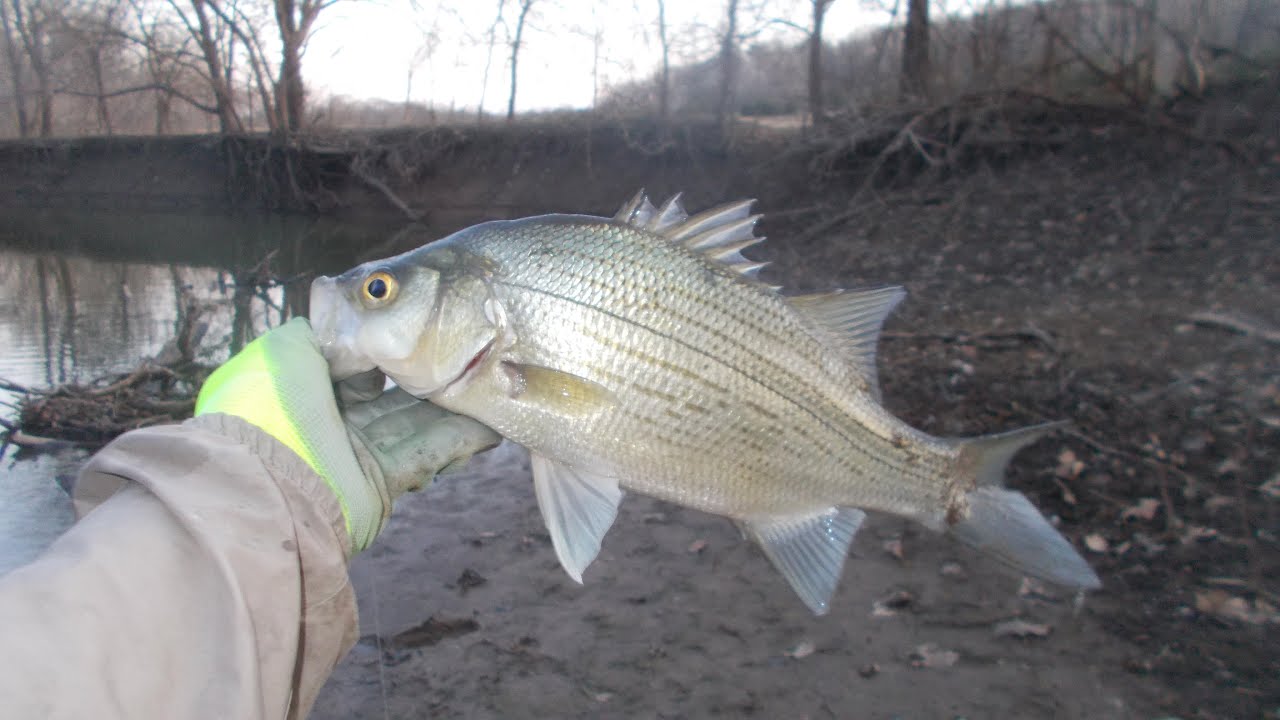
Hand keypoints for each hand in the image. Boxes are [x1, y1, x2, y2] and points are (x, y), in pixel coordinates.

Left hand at [195, 318, 500, 550]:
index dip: (393, 349)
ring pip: (416, 423)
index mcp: (305, 388)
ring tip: (493, 387)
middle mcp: (331, 421)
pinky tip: (489, 425)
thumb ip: (322, 332)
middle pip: (393, 396)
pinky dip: (459, 441)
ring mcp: (355, 455)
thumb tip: (355, 329)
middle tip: (473, 356)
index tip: (429, 330)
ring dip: (454, 408)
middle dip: (431, 378)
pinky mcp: (379, 485)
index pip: (360, 366)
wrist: (264, 485)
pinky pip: (425, 455)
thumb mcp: (285, 349)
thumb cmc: (266, 407)